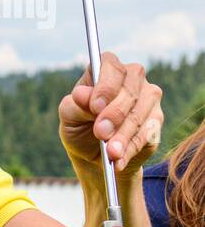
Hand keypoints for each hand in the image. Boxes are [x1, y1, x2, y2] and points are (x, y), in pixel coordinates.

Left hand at [59, 52, 162, 177]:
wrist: (94, 154)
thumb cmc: (79, 126)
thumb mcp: (69, 116)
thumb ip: (75, 104)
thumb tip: (81, 93)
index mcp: (106, 69)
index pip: (111, 66)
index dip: (105, 86)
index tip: (95, 107)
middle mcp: (132, 78)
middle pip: (130, 91)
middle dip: (114, 114)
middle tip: (100, 132)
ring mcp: (149, 98)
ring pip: (140, 114)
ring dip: (124, 135)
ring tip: (111, 152)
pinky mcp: (157, 120)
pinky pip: (148, 133)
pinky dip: (131, 148)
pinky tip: (119, 160)